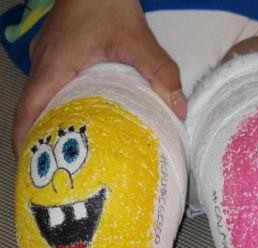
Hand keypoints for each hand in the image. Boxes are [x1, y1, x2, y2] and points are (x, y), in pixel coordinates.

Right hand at [13, 0, 185, 157]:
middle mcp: (43, 63)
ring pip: (37, 97)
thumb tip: (179, 109)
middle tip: (51, 165)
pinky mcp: (53, 51)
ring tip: (62, 148)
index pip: (27, 110)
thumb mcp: (137, 38)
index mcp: (54, 67)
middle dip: (35, 138)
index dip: (22, 139)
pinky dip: (52, 105)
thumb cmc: (107, 0)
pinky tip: (73, 116)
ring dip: (44, 122)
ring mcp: (45, 56)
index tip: (28, 163)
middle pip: (29, 109)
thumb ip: (160, 73)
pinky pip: (46, 85)